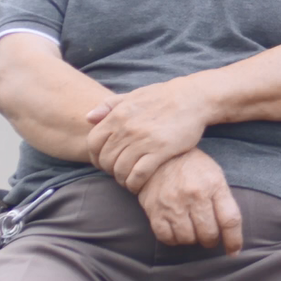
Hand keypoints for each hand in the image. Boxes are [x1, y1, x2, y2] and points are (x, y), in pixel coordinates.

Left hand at [86, 77, 210, 191]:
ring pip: (121, 169)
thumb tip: (87, 117)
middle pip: (106, 159)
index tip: (104, 163)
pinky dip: (135, 183)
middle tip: (118, 173)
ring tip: (128, 180)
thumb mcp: (133, 95)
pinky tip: (138, 184)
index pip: (93, 143)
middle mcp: (127, 128)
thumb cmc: (163, 97)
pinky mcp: (161, 150)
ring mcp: (143, 140)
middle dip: (109, 170)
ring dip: (122, 179)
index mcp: (118, 115)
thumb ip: (110, 105)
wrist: (193, 98)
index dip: (95, 157)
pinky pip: (139, 174)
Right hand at [137, 148, 243, 254]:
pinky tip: (176, 230)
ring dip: (192, 239)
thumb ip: (223, 201)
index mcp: (214, 185)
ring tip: (191, 229)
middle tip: (208, 236)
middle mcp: (194, 195)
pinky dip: (174, 239)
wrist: (159, 155)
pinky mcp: (155, 211)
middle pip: (209, 233)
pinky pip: (167, 238)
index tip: (234, 251)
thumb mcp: (215, 175)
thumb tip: (231, 231)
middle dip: (211, 240)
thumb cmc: (193, 167)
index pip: (230, 220)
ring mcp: (173, 204)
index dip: (234, 240)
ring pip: (188, 239)